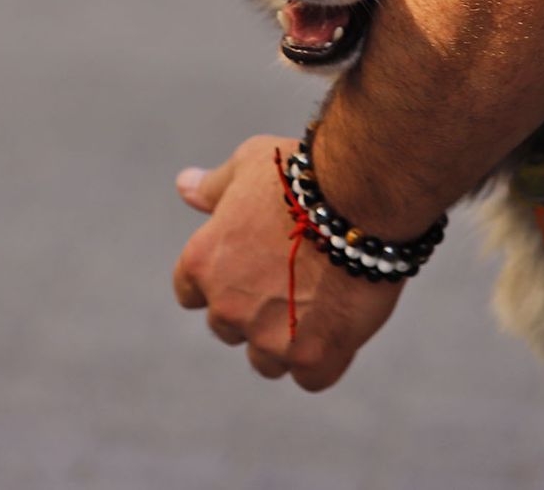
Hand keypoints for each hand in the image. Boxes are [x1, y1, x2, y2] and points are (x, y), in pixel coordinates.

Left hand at [172, 134, 404, 390]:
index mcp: (203, 262)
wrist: (359, 196)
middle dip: (254, 312)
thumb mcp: (249, 165)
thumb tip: (183, 185)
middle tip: (295, 282)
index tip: (249, 271)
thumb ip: (214, 187)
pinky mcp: (312, 356)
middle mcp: (226, 305)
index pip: (190, 292)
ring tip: (322, 305)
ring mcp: (268, 336)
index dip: (219, 283)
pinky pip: (310, 378)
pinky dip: (324, 360)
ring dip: (287, 341)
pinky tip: (341, 330)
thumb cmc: (304, 175)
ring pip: (267, 360)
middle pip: (228, 329)